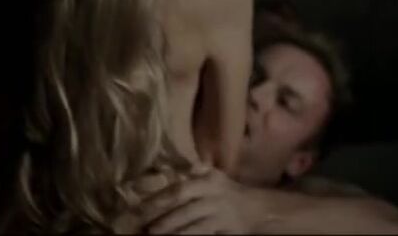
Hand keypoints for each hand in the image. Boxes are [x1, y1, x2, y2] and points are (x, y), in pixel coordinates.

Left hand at [135, 165, 257, 234]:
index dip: (160, 197)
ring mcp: (219, 217)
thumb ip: (195, 171)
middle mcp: (213, 198)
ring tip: (155, 235)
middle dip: (163, 218)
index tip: (140, 204)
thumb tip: (167, 167)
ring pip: (193, 227)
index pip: (180, 189)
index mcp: (208, 183)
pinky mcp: (224, 232)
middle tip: (144, 226)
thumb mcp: (214, 176)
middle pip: (184, 209)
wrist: (257, 209)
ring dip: (173, 232)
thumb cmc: (228, 191)